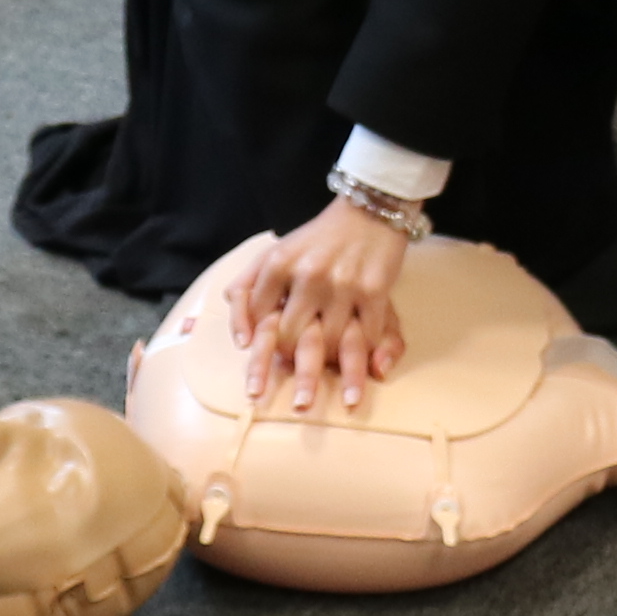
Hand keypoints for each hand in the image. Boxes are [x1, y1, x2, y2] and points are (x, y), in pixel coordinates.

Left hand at [229, 197, 412, 413]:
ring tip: (345, 402)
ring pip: (333, 341)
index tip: (259, 384)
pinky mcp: (374, 290)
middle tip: (300, 404)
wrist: (368, 211)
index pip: (260, 319)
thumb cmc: (316, 239)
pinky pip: (367, 332)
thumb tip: (242, 339)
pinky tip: (370, 374)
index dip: (260, 352)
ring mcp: (342, 284)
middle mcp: (307, 275)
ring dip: (338, 372)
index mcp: (278, 264)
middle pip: (293, 337)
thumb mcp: (273, 253)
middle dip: (296, 373)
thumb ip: (246, 289)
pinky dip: (368, 354)